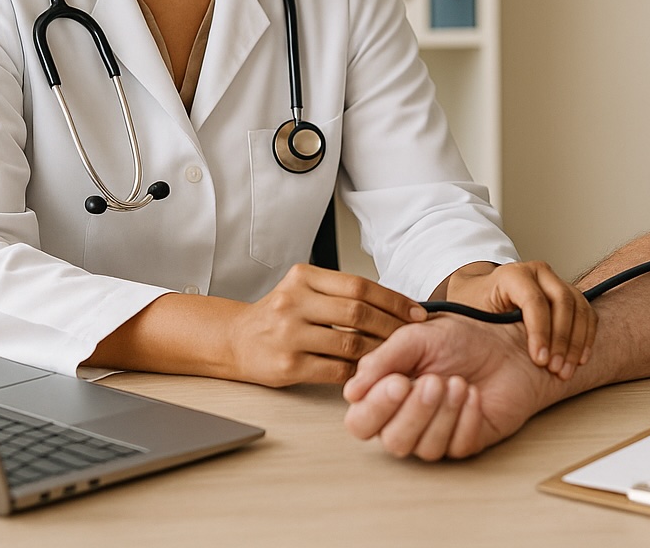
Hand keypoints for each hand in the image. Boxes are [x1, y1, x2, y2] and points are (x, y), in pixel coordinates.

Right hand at [222, 263, 425, 386]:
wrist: (234, 340)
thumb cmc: (276, 315)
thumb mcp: (302, 290)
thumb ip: (339, 292)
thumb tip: (393, 302)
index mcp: (303, 277)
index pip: (359, 285)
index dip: (393, 299)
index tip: (415, 311)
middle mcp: (294, 302)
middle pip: (358, 312)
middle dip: (393, 325)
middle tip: (413, 336)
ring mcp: (289, 334)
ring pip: (350, 343)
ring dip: (380, 351)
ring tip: (397, 355)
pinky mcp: (288, 365)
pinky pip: (336, 370)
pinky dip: (359, 372)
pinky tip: (371, 372)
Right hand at [343, 315, 560, 459]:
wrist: (506, 344)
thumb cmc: (460, 339)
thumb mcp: (416, 338)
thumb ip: (383, 360)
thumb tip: (352, 391)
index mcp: (385, 396)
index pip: (361, 422)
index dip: (376, 408)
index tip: (398, 381)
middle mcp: (406, 421)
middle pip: (393, 441)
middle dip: (415, 412)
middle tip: (435, 380)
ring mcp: (436, 435)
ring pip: (425, 448)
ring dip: (443, 414)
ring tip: (458, 382)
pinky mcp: (466, 443)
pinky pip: (457, 446)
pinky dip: (466, 419)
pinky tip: (473, 394)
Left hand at [439, 260, 595, 378]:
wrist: (482, 293)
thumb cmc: (472, 306)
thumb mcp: (464, 311)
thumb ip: (461, 322)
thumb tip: (448, 335)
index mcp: (512, 274)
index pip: (534, 301)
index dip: (540, 332)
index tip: (540, 360)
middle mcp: (538, 272)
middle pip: (562, 302)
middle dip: (563, 339)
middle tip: (557, 369)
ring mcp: (555, 281)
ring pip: (578, 306)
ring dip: (578, 340)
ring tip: (569, 369)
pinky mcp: (567, 294)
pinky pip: (586, 311)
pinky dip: (587, 335)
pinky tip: (581, 358)